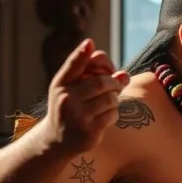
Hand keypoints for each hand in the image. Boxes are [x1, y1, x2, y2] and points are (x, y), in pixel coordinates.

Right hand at [44, 39, 129, 154]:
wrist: (56, 139)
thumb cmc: (70, 107)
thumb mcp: (73, 90)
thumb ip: (95, 78)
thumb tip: (125, 75)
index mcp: (61, 84)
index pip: (73, 66)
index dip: (81, 54)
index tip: (90, 43)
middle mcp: (66, 98)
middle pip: (101, 82)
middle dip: (114, 83)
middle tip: (115, 86)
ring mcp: (76, 116)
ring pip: (110, 99)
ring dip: (114, 100)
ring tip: (106, 104)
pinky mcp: (88, 131)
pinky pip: (112, 115)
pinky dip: (113, 114)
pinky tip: (102, 118)